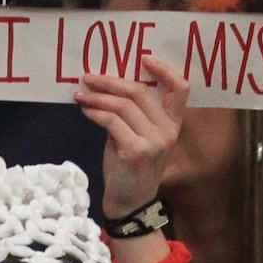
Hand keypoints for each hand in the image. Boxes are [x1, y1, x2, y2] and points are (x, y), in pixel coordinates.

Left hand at [74, 55, 187, 218]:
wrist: (129, 205)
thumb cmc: (130, 168)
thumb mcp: (136, 137)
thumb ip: (130, 115)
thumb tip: (107, 87)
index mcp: (172, 125)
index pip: (180, 90)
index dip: (165, 70)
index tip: (143, 58)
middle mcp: (168, 131)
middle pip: (140, 92)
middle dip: (111, 81)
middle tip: (89, 77)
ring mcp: (154, 142)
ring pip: (123, 105)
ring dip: (98, 96)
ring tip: (81, 95)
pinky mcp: (136, 151)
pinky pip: (112, 121)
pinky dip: (95, 112)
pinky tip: (85, 110)